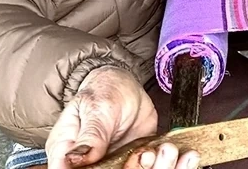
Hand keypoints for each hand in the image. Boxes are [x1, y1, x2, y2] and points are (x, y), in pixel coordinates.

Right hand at [45, 66, 199, 168]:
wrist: (126, 86)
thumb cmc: (104, 90)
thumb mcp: (97, 107)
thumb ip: (90, 135)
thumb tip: (73, 160)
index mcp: (67, 152)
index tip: (111, 165)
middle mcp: (90, 164)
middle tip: (146, 154)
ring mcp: (114, 165)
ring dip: (156, 168)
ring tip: (165, 150)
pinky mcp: (137, 162)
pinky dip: (170, 165)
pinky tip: (180, 155)